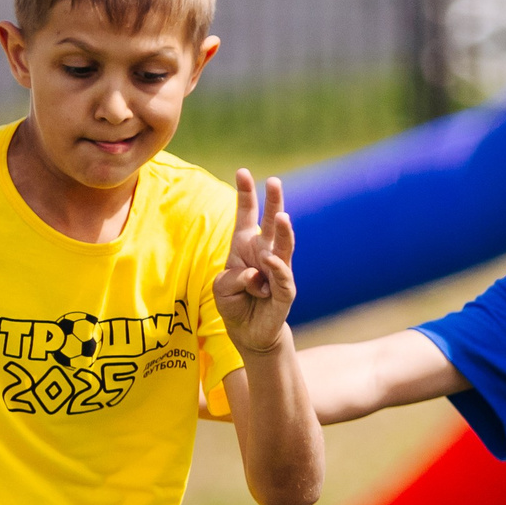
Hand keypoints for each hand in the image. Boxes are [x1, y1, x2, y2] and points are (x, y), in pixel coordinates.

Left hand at [213, 169, 294, 354]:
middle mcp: (265, 253)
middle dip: (273, 202)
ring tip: (283, 216)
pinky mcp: (284, 292)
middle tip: (274, 181)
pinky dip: (276, 269)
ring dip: (284, 232)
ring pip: (283, 247)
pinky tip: (270, 260)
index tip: (242, 171)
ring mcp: (277, 271)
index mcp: (246, 246)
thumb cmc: (235, 303)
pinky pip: (282, 278)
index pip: (247, 215)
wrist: (248, 332)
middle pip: (272, 224)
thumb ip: (232, 277)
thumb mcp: (221, 287)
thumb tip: (255, 275)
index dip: (246, 195)